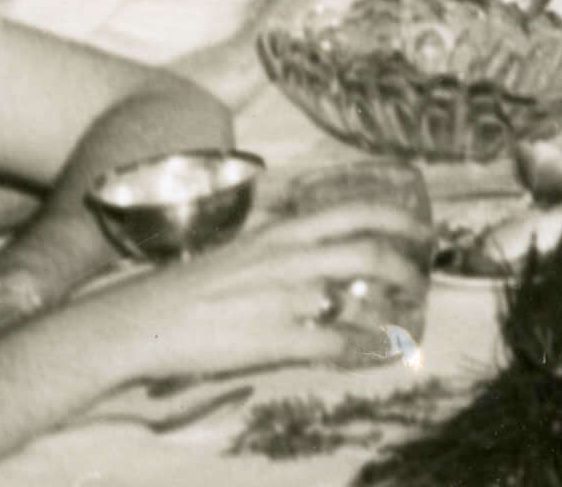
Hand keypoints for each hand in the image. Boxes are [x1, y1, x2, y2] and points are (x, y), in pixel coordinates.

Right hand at [48, 203, 429, 394]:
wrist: (139, 322)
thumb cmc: (183, 289)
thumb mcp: (237, 253)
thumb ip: (275, 251)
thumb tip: (307, 258)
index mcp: (278, 233)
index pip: (353, 212)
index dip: (396, 216)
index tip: (418, 225)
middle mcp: (289, 257)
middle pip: (371, 249)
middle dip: (409, 261)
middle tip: (421, 271)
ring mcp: (285, 297)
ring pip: (361, 292)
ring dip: (395, 300)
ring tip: (409, 306)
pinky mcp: (275, 337)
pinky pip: (336, 343)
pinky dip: (364, 346)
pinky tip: (378, 349)